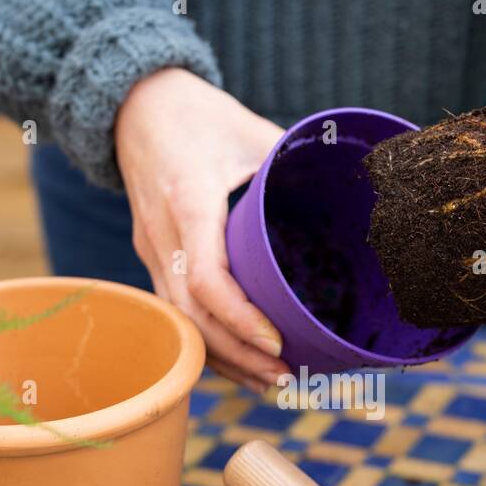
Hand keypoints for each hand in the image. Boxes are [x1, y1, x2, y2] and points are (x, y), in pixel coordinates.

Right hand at [115, 68, 289, 392]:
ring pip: (181, 323)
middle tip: (287, 377)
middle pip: (192, 316)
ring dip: (225, 360)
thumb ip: (294, 165)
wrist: (133, 102)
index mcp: (188, 199)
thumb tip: (352, 191)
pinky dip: (209, 343)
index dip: (241, 319)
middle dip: (239, 356)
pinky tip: (241, 362)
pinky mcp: (152, 256)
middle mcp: (163, 233)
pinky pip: (177, 313)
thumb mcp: (252, 130)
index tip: (278, 341)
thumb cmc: (200, 113)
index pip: (207, 279)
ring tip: (271, 382)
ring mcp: (152, 248)